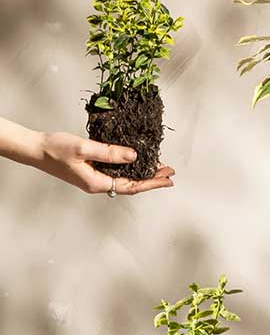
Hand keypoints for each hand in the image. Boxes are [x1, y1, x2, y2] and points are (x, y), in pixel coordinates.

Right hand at [36, 131, 173, 194]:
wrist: (35, 149)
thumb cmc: (55, 149)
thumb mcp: (85, 148)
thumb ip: (110, 153)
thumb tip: (134, 156)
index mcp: (97, 183)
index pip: (132, 186)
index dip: (152, 182)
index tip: (168, 178)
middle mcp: (98, 184)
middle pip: (132, 185)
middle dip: (152, 179)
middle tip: (170, 172)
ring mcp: (94, 178)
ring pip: (125, 178)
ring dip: (143, 173)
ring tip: (159, 166)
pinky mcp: (91, 170)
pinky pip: (116, 172)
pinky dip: (130, 167)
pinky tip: (137, 160)